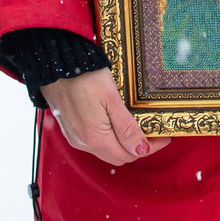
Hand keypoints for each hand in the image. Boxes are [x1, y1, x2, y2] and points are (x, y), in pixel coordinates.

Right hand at [40, 69, 169, 166]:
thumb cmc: (85, 76)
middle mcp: (83, 143)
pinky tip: (114, 125)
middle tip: (152, 132)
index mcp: (95, 138)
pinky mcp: (69, 130)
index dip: (150, 147)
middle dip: (137, 148)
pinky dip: (108, 139)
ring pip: (105, 151)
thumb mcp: (111, 98)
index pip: (130, 154)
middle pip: (118, 156)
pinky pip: (93, 144)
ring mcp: (75, 138)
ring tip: (136, 127)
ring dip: (122, 144)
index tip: (164, 137)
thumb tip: (142, 149)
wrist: (55, 63)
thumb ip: (126, 127)